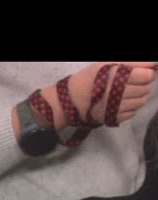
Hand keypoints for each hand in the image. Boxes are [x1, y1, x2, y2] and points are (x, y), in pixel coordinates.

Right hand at [39, 61, 157, 130]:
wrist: (70, 100)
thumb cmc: (89, 79)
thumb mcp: (106, 64)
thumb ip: (132, 62)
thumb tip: (154, 64)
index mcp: (116, 76)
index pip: (146, 76)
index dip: (146, 74)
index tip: (138, 73)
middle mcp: (117, 92)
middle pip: (145, 89)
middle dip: (142, 85)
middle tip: (129, 84)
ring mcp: (115, 107)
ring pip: (141, 102)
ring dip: (137, 97)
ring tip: (125, 94)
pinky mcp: (113, 118)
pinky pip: (132, 113)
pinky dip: (130, 108)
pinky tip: (120, 103)